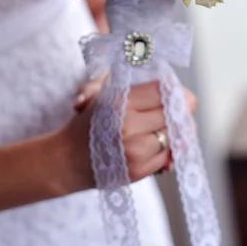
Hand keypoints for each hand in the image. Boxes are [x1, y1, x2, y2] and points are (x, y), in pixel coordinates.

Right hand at [64, 78, 196, 191]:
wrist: (68, 158)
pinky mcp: (140, 170)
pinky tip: (154, 142)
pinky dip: (166, 149)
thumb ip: (126, 77)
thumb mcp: (99, 91)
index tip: (174, 92)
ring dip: (174, 131)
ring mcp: (136, 151)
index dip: (175, 90)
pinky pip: (169, 155)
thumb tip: (160, 75)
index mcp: (121, 101)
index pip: (166, 91)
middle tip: (175, 108)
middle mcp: (130, 126)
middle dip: (179, 110)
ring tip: (163, 126)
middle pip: (177, 114)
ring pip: (177, 136)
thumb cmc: (87, 121)